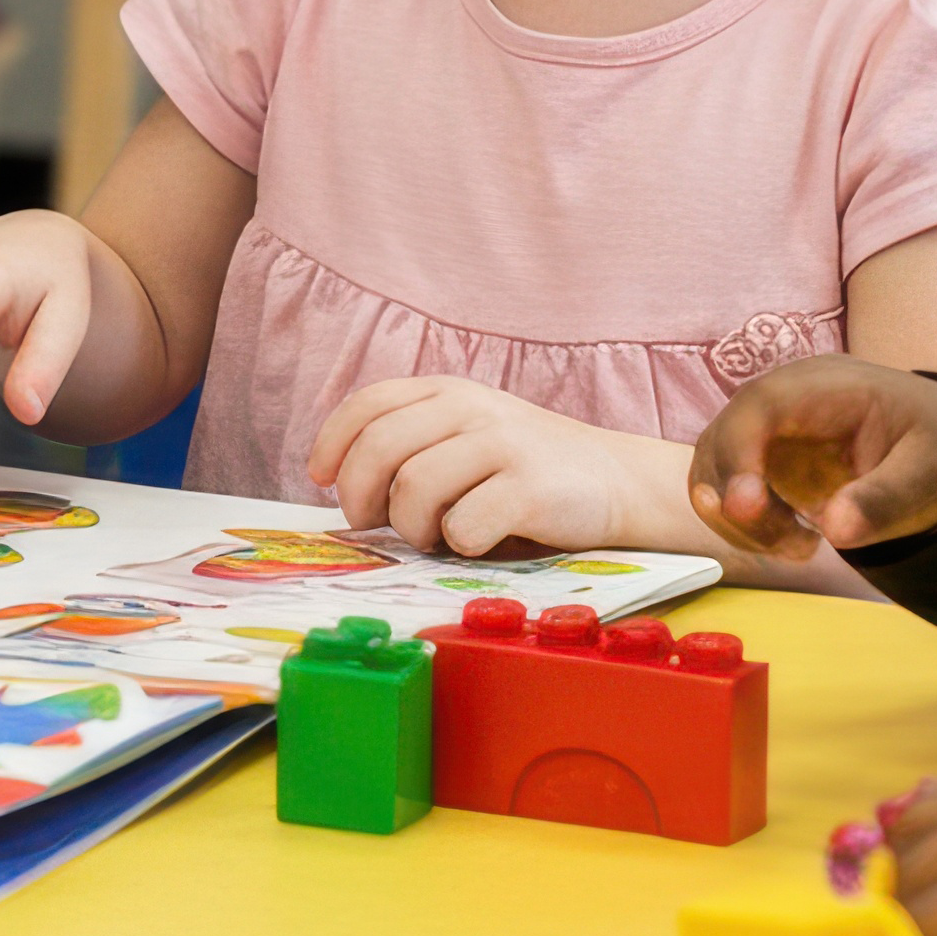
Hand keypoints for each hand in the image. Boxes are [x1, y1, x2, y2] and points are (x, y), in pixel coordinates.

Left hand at [308, 377, 655, 555]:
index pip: (367, 405)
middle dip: (360, 496)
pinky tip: (479, 539)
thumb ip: (413, 446)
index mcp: (447, 392)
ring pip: (414, 489)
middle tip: (373, 524)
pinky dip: (461, 544)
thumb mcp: (467, 435)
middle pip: (378, 449)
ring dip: (413, 527)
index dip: (331, 445)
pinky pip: (464, 526)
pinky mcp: (529, 487)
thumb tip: (342, 489)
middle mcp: (470, 407)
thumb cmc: (524, 471)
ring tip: (436, 534)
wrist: (617, 481)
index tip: (320, 479)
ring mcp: (501, 443)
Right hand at [687, 359, 936, 558]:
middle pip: (721, 442)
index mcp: (820, 385)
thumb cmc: (934, 445)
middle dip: (739, 503)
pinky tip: (797, 542)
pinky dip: (747, 528)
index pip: (756, 406)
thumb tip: (837, 531)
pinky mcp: (757, 462)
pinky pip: (726, 495)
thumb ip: (884, 499)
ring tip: (804, 548)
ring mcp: (761, 432)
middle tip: (798, 548)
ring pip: (713, 474)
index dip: (738, 453)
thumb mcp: (928, 472)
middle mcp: (777, 401)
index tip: (746, 507)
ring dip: (742, 523)